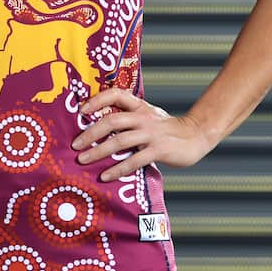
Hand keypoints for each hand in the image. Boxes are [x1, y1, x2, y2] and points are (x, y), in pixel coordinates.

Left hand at [71, 88, 212, 181]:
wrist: (196, 136)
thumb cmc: (167, 129)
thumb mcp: (148, 116)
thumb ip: (129, 118)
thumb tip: (100, 127)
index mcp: (139, 106)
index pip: (116, 94)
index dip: (97, 100)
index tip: (81, 110)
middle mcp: (143, 117)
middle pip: (112, 120)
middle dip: (90, 132)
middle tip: (75, 144)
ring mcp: (151, 134)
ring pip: (119, 140)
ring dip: (98, 151)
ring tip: (83, 160)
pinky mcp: (158, 150)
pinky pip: (134, 160)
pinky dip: (118, 169)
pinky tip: (105, 176)